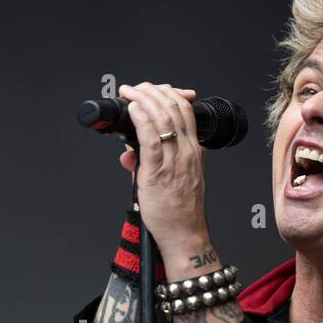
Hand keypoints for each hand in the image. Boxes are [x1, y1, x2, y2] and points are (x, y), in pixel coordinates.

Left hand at [116, 82, 210, 268]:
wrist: (184, 235)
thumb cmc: (179, 212)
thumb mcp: (174, 179)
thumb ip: (151, 161)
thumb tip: (129, 152)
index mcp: (193, 151)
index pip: (186, 111)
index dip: (169, 93)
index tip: (153, 89)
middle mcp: (186, 152)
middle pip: (174, 108)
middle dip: (153, 91)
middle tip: (136, 87)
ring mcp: (173, 161)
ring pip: (163, 118)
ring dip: (144, 99)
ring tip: (130, 92)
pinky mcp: (158, 172)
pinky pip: (151, 139)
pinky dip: (142, 120)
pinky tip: (134, 109)